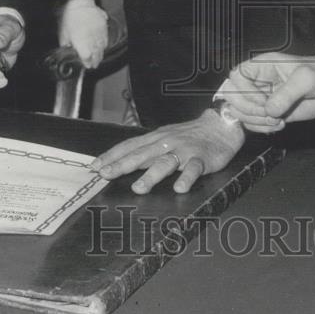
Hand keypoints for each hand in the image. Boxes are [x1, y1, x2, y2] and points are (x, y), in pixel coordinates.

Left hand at [59, 0, 107, 68]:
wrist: (79, 4)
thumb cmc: (70, 18)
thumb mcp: (63, 34)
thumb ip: (67, 45)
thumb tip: (69, 50)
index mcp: (81, 43)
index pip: (87, 57)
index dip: (87, 63)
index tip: (87, 65)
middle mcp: (92, 39)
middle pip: (96, 54)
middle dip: (95, 61)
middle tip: (94, 65)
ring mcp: (99, 33)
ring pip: (101, 48)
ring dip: (100, 54)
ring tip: (98, 58)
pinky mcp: (103, 28)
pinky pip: (105, 39)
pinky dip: (103, 45)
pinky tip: (101, 47)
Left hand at [90, 109, 245, 193]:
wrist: (220, 125)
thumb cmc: (190, 135)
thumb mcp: (165, 138)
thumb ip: (146, 149)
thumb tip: (121, 161)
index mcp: (155, 138)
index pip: (129, 146)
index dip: (111, 156)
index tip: (94, 167)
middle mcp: (166, 143)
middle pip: (141, 154)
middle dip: (122, 165)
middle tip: (106, 175)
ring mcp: (184, 150)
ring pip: (165, 162)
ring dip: (151, 175)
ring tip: (138, 188)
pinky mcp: (201, 158)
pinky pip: (193, 169)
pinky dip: (186, 178)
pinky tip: (179, 188)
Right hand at [222, 52, 314, 131]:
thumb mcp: (306, 78)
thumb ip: (288, 93)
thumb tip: (270, 109)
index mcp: (262, 65)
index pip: (236, 76)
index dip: (245, 91)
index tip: (265, 100)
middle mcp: (258, 81)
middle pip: (232, 95)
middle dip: (249, 109)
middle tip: (270, 113)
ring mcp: (262, 98)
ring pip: (240, 112)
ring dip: (256, 121)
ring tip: (277, 120)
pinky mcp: (269, 112)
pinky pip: (252, 123)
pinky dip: (262, 128)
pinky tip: (279, 125)